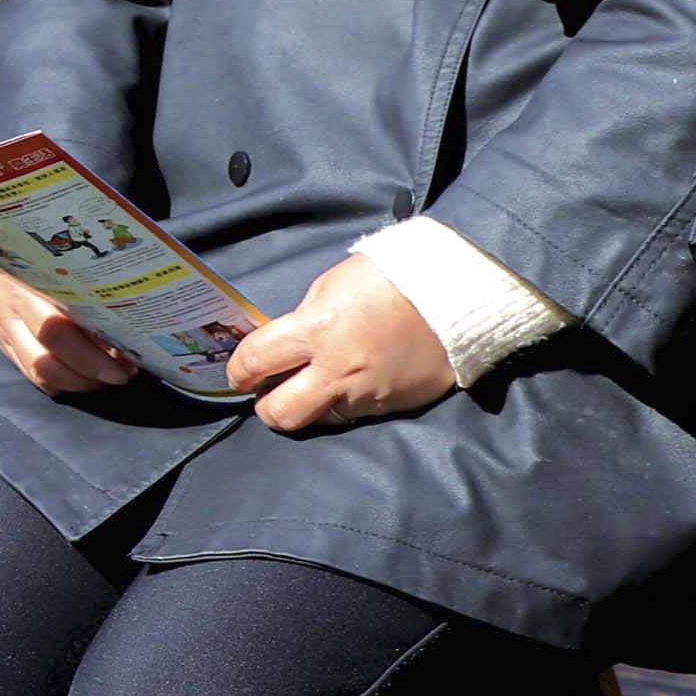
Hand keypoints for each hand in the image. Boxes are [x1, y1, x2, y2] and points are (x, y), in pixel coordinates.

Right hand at [0, 267, 143, 396]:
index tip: (126, 361)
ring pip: (40, 374)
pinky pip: (34, 377)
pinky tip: (83, 377)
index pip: (56, 331)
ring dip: (77, 383)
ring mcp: (6, 334)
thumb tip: (126, 336)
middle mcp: (13, 314)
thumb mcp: (66, 272)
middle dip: (89, 374)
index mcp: (29, 288)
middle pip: (47, 360)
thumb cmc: (45, 265)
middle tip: (120, 375)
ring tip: (105, 378)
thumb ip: (91, 298)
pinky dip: (62, 383)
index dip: (91, 355)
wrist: (0, 262)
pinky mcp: (6, 348)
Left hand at [226, 254, 455, 436]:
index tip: (238, 372)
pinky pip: (358, 413)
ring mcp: (368, 394)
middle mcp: (338, 370)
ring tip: (315, 386)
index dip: (238, 370)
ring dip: (311, 406)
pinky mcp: (394, 405)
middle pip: (280, 413)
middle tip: (269, 391)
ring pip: (320, 418)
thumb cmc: (391, 276)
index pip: (256, 361)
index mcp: (316, 329)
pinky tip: (356, 380)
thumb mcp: (332, 286)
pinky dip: (348, 402)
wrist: (458, 292)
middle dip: (267, 405)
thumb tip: (286, 344)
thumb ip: (305, 319)